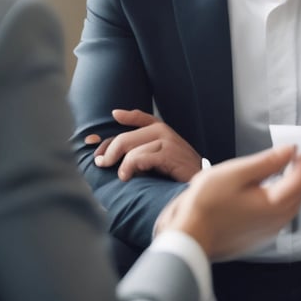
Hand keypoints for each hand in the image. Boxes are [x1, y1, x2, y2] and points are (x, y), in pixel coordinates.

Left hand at [84, 109, 202, 181]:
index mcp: (162, 130)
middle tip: (101, 163)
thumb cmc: (178, 174)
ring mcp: (167, 140)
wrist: (200, 183)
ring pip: (131, 147)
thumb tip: (110, 157)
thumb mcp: (160, 159)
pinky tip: (127, 176)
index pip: (141, 117)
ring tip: (121, 176)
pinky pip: (140, 157)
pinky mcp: (169, 153)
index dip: (125, 117)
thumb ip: (141, 153)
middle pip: (125, 137)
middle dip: (109, 150)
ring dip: (120, 163)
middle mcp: (163, 131)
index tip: (113, 117)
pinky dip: (129, 167)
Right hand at [155, 145, 300, 259]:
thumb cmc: (206, 204)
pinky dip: (279, 202)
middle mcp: (274, 222)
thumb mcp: (236, 173)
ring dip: (291, 190)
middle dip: (300, 177)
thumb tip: (289, 152)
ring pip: (288, 209)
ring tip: (286, 173)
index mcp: (273, 204)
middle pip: (296, 196)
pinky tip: (268, 194)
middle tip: (299, 160)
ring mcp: (266, 233)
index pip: (298, 181)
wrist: (188, 237)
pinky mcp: (255, 238)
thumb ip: (266, 162)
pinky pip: (276, 218)